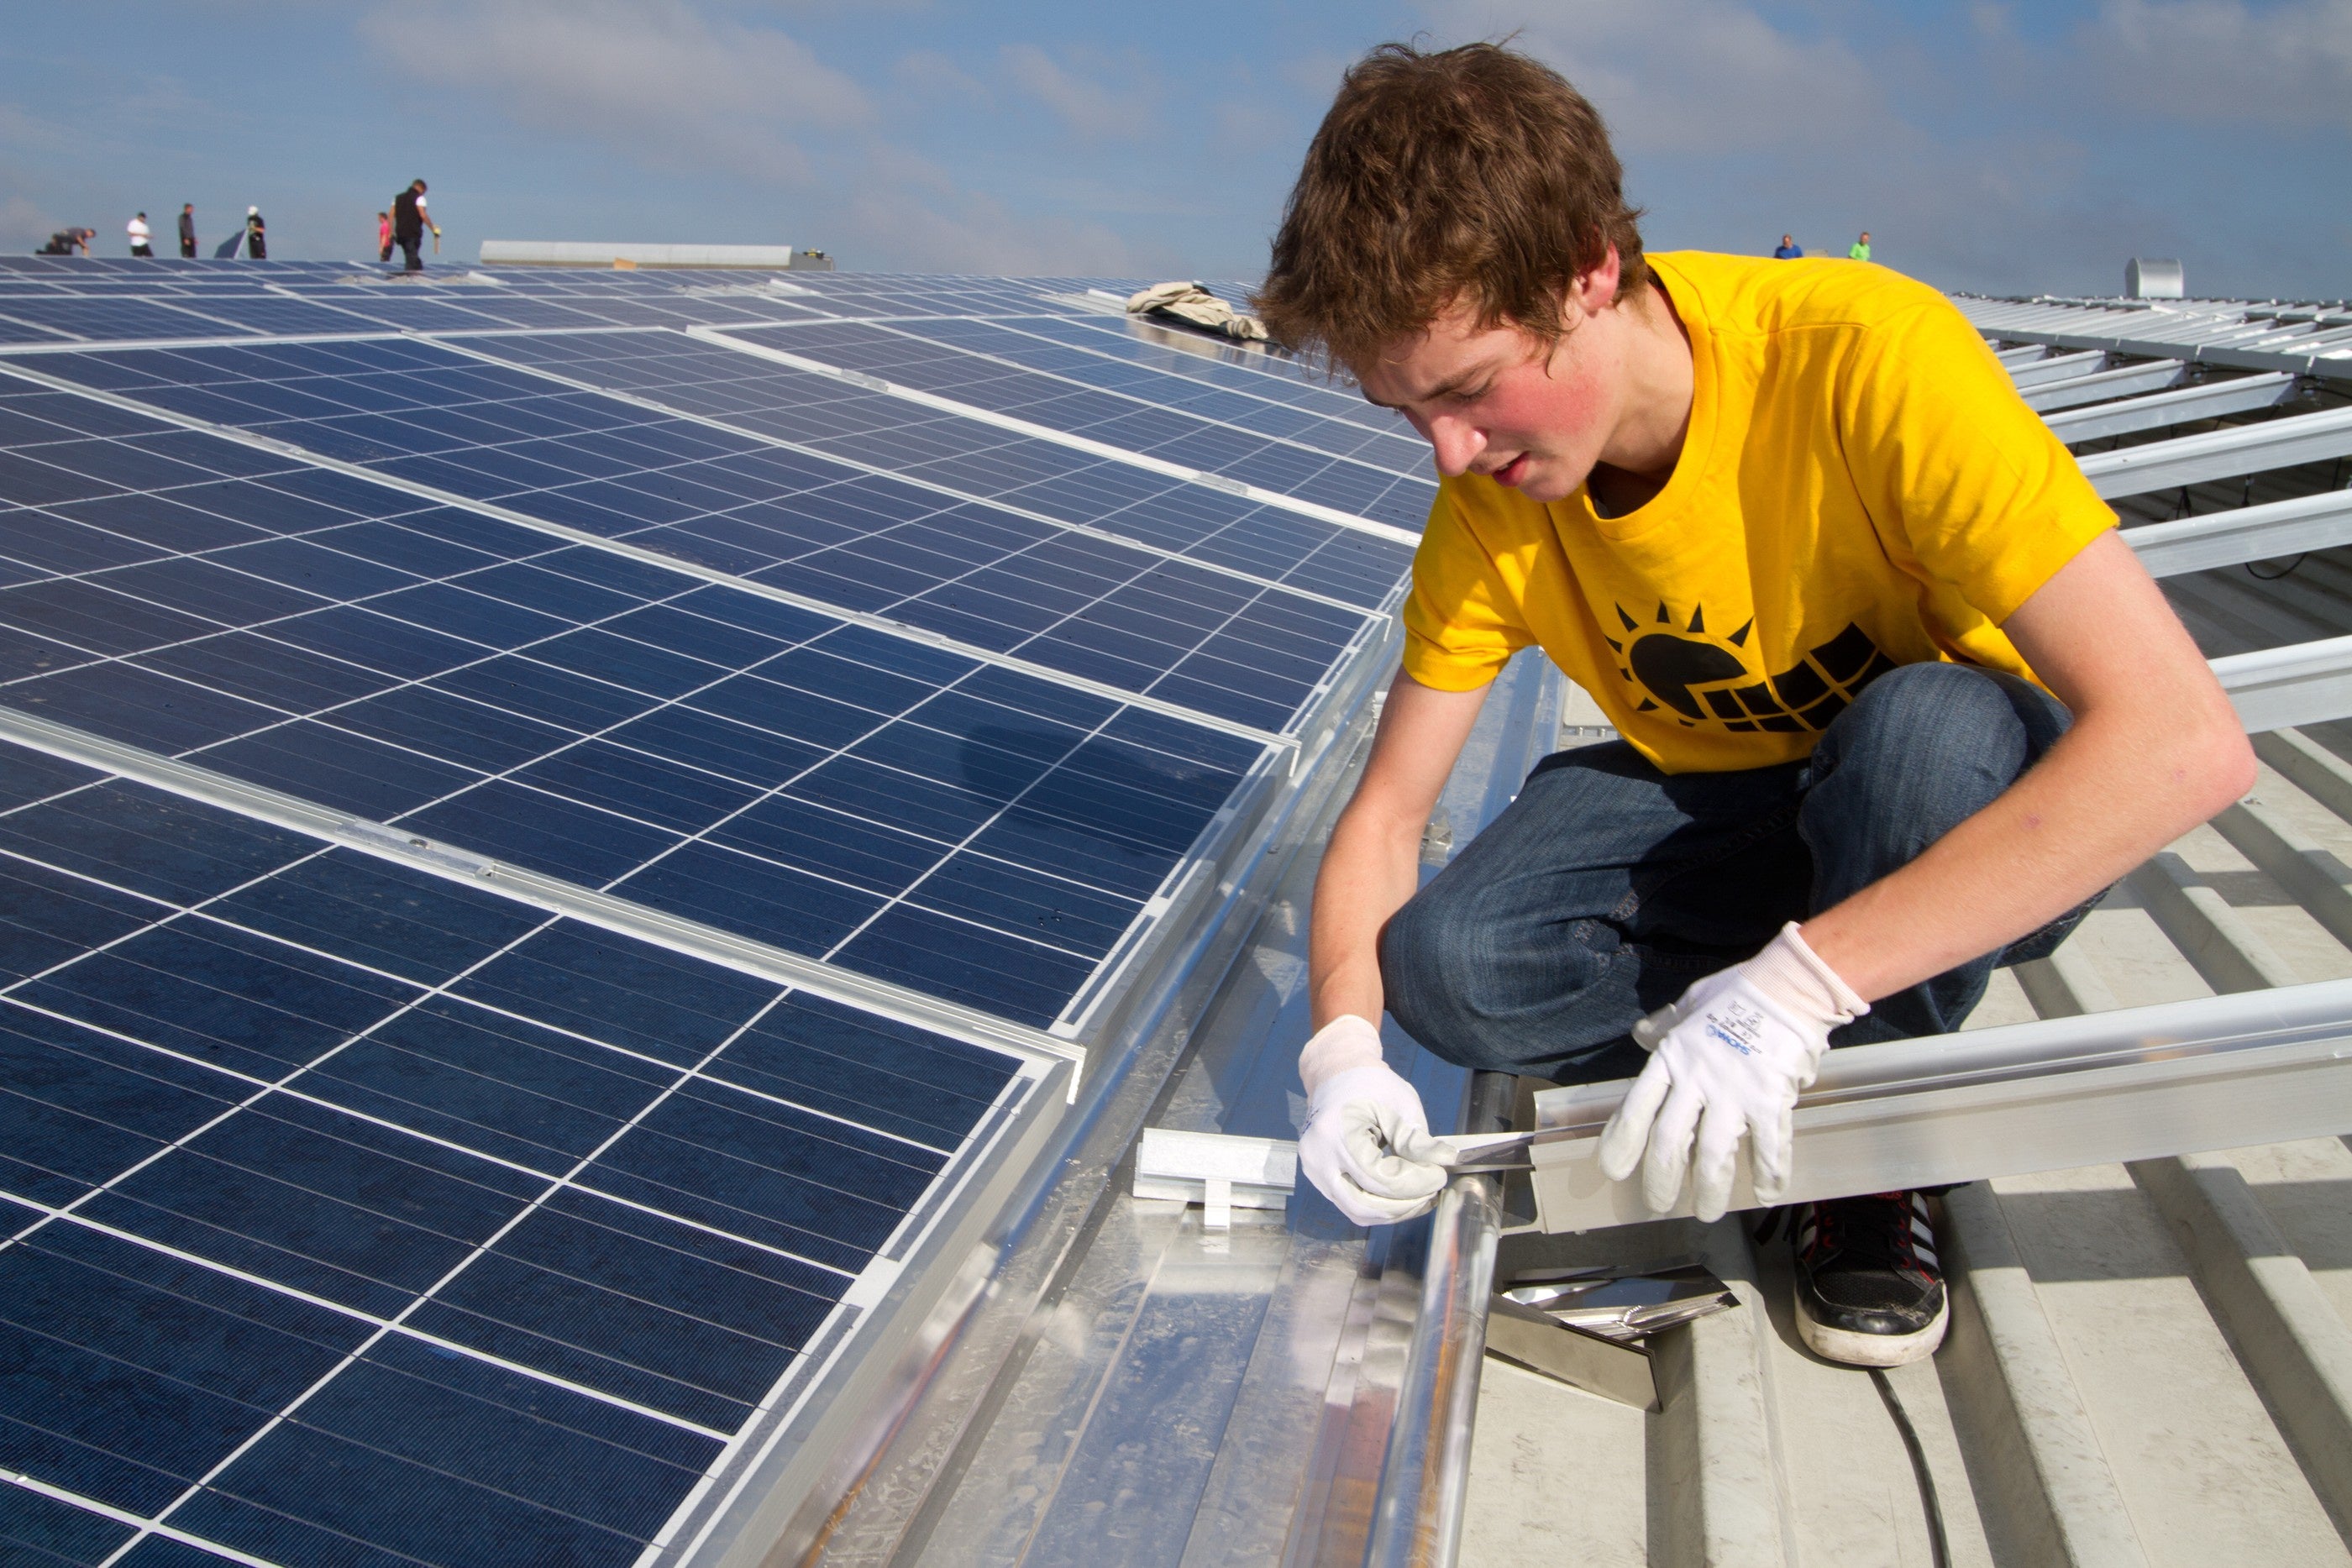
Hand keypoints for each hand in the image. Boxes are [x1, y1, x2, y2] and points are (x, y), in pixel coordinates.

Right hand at [1296, 1015, 1450, 1224]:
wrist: (1337, 1074)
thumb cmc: (1369, 1083)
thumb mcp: (1399, 1104)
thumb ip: (1417, 1140)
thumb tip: (1444, 1163)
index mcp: (1336, 1133)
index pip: (1379, 1178)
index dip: (1415, 1183)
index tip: (1440, 1176)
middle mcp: (1318, 1158)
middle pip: (1364, 1205)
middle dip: (1404, 1206)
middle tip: (1432, 1192)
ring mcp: (1314, 1171)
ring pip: (1357, 1211)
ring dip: (1393, 1211)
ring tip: (1420, 1197)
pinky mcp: (1320, 1178)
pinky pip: (1351, 1203)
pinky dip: (1379, 1205)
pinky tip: (1402, 1197)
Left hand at [1597, 923, 1866, 1221]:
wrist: (1789, 987)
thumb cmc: (1737, 992)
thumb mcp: (1689, 1004)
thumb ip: (1664, 1026)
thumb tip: (1642, 1034)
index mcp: (1672, 1059)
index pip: (1637, 1107)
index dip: (1622, 1142)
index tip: (1613, 1170)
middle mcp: (1697, 1081)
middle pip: (1670, 1142)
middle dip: (1660, 1180)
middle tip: (1657, 1205)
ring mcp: (1734, 1094)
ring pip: (1713, 1155)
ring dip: (1708, 1190)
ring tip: (1706, 1213)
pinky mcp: (1770, 1101)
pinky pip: (1768, 1147)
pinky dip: (1768, 1174)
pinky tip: (1765, 1194)